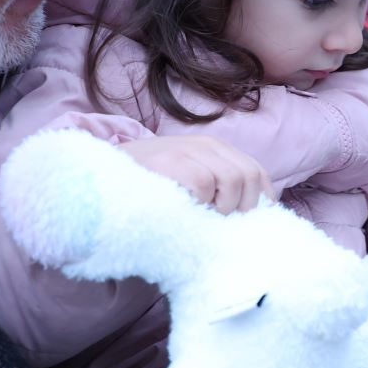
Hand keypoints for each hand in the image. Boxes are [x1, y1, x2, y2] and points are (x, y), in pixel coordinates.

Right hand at [117, 135, 275, 213]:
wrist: (105, 172)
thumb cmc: (151, 184)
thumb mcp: (188, 178)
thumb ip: (216, 189)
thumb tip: (247, 218)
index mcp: (216, 149)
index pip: (257, 172)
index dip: (262, 199)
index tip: (252, 222)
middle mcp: (207, 145)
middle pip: (249, 176)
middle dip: (244, 205)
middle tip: (223, 222)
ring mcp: (189, 150)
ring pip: (232, 180)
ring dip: (223, 206)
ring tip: (204, 216)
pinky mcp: (172, 161)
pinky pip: (204, 184)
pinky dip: (201, 202)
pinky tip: (187, 209)